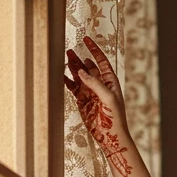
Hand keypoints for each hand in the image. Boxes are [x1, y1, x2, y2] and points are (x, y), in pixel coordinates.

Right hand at [63, 34, 135, 176]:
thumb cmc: (115, 118)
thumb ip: (94, 83)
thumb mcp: (108, 98)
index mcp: (110, 82)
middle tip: (69, 51)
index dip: (94, 50)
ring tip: (64, 59)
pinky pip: (73, 88)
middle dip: (79, 58)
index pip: (101, 61)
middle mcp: (99, 85)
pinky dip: (67, 81)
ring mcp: (90, 92)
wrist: (111, 137)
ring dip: (72, 67)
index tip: (86, 39)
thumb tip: (81, 71)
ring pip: (79, 76)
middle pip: (87, 67)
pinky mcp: (82, 101)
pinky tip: (61, 74)